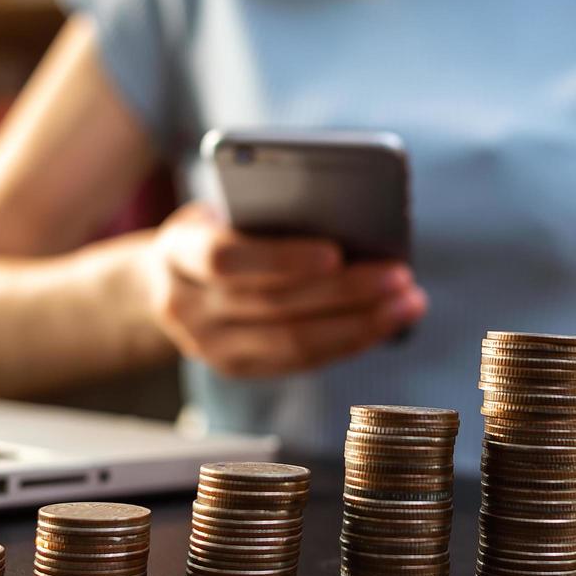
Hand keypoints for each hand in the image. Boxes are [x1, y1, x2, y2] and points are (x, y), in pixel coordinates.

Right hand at [145, 203, 426, 376]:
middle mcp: (184, 306)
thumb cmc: (218, 226)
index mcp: (177, 251)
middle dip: (344, 292)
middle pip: (273, 305)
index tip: (336, 253)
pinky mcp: (235, 368)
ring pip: (290, 343)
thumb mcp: (227, 207)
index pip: (226, 258)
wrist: (167, 277)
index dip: (281, 258)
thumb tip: (354, 219)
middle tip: (400, 275)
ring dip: (359, 324)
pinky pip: (298, 362)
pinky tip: (384, 325)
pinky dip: (346, 343)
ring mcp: (206, 346)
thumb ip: (270, 211)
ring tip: (408, 302)